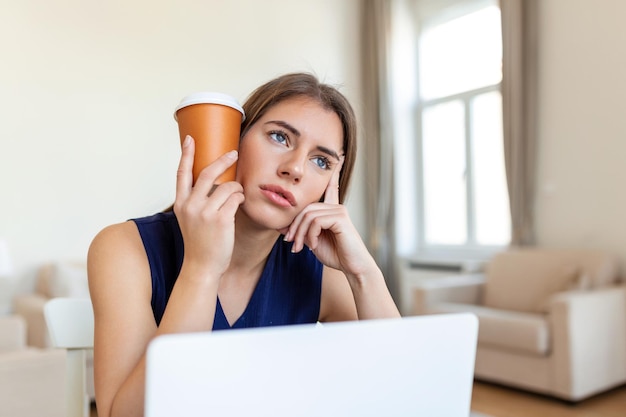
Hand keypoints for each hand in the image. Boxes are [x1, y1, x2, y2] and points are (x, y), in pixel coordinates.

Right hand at [174, 135, 244, 277]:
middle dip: (223, 160)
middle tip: (234, 153)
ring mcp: (205, 213)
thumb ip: (197, 200)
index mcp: (181, 203)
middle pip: (208, 173)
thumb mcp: (190, 219)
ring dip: (237, 188)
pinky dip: (240, 198)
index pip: (182, 173)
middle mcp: (191, 205)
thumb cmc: (200, 242)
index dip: (186, 154)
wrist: (202, 266)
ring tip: (237, 195)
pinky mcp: (221, 219)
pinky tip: (239, 203)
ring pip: (227, 186)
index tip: (190, 139)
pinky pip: (236, 198)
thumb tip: (215, 180)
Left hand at [281, 160, 375, 275]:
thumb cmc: (335, 254)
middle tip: (290, 243)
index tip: (340, 156)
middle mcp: (336, 207)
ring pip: (308, 215)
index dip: (334, 171)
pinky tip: (314, 246)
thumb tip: (281, 225)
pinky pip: (316, 221)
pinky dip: (310, 235)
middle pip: (305, 208)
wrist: (352, 267)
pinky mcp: (341, 218)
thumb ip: (300, 230)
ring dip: (300, 233)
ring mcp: (339, 211)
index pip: (331, 186)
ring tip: (300, 247)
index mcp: (332, 210)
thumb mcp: (312, 241)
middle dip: (294, 226)